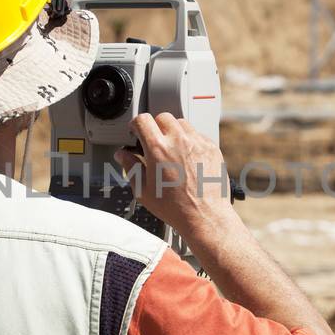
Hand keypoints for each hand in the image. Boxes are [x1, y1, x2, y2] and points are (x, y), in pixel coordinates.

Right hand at [116, 113, 235, 235]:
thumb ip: (130, 167)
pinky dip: (190, 140)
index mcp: (158, 149)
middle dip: (155, 127)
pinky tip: (186, 156)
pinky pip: (198, 134)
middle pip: (163, 117)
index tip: (136, 131)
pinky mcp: (211, 148)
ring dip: (173, 131)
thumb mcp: (143, 191)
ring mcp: (198, 143)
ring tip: (171, 149)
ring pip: (182, 123)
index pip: (143, 120)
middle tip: (153, 141)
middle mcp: (179, 141)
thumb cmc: (175, 208)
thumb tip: (122, 155)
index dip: (136, 125)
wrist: (205, 216)